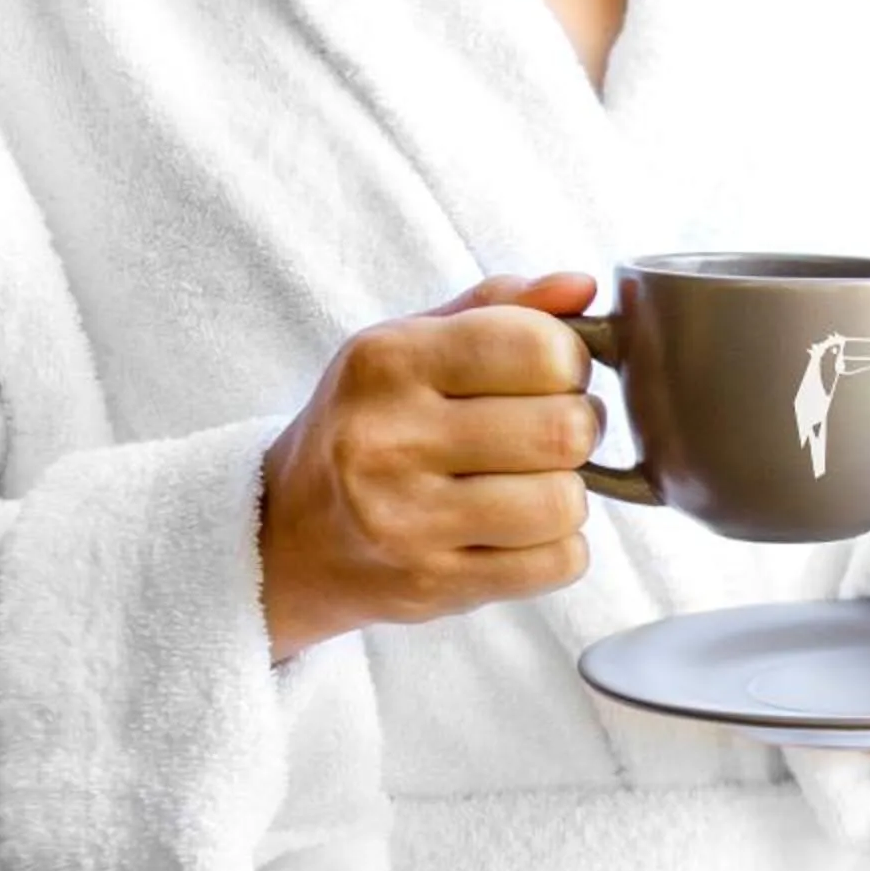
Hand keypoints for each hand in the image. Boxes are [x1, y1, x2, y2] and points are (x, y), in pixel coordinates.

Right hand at [260, 273, 603, 663]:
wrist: (286, 535)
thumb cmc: (368, 425)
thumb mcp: (409, 346)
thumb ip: (500, 308)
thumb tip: (583, 286)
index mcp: (387, 361)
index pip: (539, 347)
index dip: (569, 361)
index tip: (550, 375)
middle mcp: (388, 440)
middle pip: (564, 429)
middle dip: (577, 429)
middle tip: (547, 433)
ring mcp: (406, 521)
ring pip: (566, 502)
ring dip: (566, 494)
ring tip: (527, 484)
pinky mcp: (433, 584)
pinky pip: (559, 562)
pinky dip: (557, 547)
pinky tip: (514, 531)